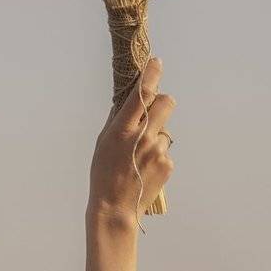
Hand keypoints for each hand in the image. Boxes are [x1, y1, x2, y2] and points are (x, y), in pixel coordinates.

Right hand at [88, 57, 175, 225]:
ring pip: (165, 129)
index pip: (142, 94)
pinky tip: (144, 169)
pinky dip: (157, 155)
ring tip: (139, 156)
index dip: (151, 74)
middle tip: (152, 112)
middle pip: (165, 102)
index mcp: (122, 129)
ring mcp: (158, 151)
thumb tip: (127, 100)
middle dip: (161, 102)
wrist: (115, 209)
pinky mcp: (167, 164)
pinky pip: (165, 150)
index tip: (156, 61)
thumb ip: (117, 120)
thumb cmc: (103, 175)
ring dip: (156, 136)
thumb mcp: (102, 144)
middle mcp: (143, 137)